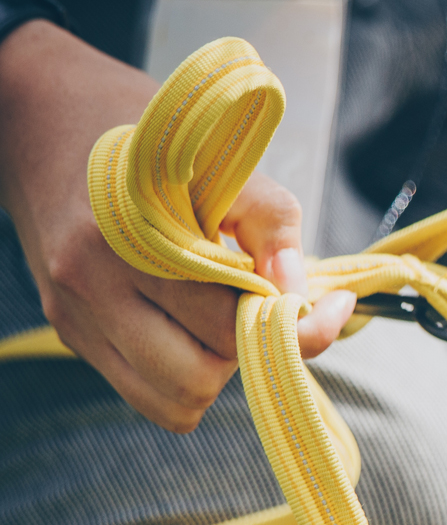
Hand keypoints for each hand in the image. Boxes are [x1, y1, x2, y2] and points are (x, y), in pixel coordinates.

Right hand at [0, 20, 354, 431]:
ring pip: (171, 403)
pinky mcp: (69, 332)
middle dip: (245, 351)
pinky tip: (191, 331)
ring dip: (214, 375)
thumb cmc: (141, 139)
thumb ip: (271, 225)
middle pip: (198, 378)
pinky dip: (180, 379)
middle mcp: (91, 286)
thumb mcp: (216, 161)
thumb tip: (301, 295)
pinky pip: (142, 393)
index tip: (328, 307)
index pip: (227, 326)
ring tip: (223, 322)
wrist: (41, 121)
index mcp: (129, 241)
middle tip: (260, 308)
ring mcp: (75, 316)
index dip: (292, 327)